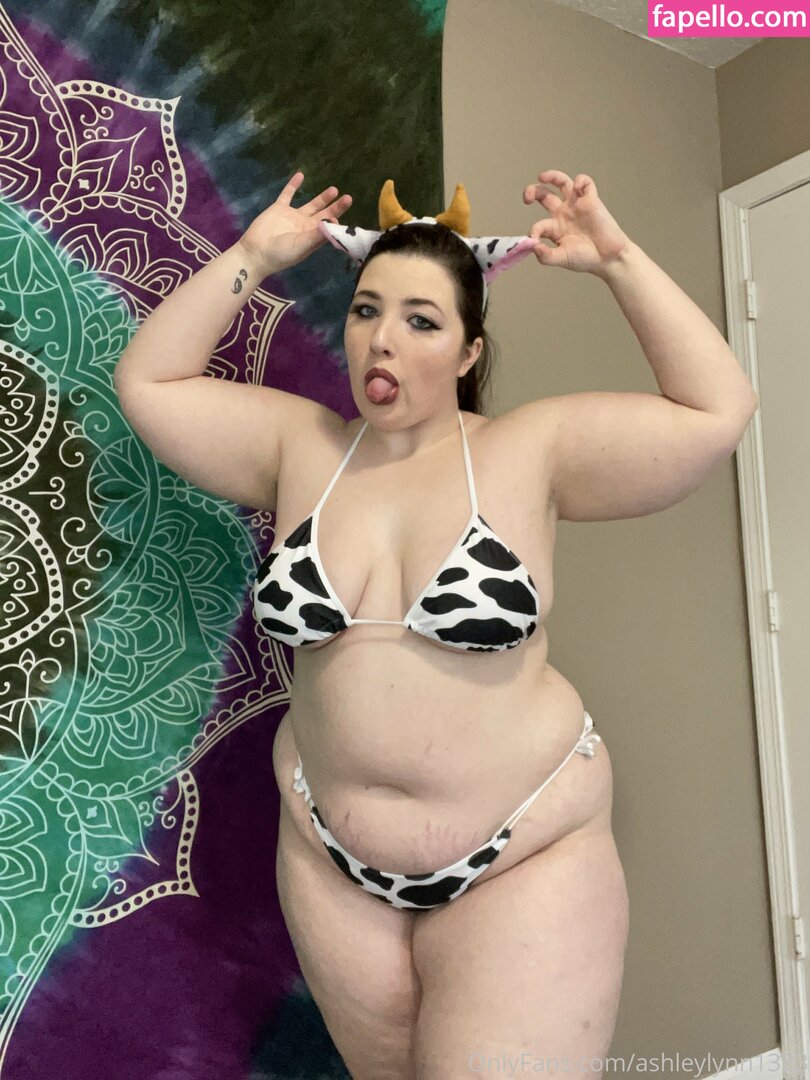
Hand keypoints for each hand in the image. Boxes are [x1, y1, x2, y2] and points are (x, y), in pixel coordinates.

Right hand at [238, 170, 352, 276]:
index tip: (339, 216)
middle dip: (336, 207)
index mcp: (312, 237)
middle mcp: (305, 226)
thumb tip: (333, 223)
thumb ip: (317, 235)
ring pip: (311, 204)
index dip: (336, 221)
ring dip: (322, 197)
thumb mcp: (301, 246)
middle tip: (348, 198)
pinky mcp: (279, 208)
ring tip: (334, 189)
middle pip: (324, 214)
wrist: (256, 251)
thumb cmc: (281, 253)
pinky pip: (287, 194)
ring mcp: (292, 216)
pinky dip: (294, 185)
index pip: (329, 227)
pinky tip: (301, 175)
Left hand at [523, 170, 632, 276]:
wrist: (608, 258)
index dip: (533, 231)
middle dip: (532, 192)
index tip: (534, 239)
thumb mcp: (562, 259)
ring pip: (562, 182)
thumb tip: (533, 246)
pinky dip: (581, 180)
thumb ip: (546, 256)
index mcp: (554, 228)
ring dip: (551, 176)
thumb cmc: (586, 259)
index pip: (538, 224)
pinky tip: (577, 188)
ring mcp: (576, 205)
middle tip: (527, 198)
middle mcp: (563, 213)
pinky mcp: (591, 200)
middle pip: (544, 195)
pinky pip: (585, 183)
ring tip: (542, 177)